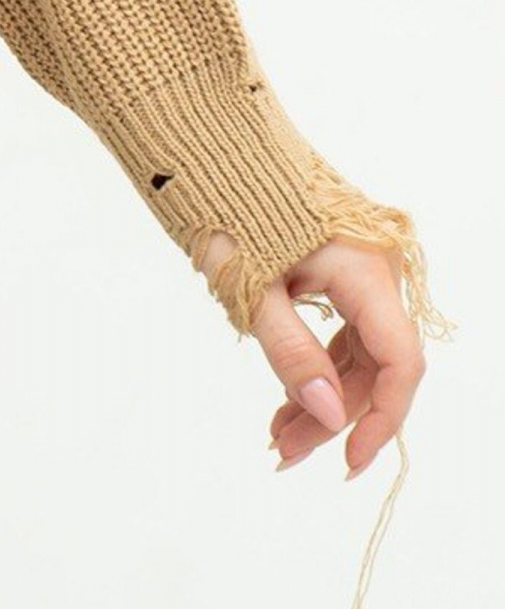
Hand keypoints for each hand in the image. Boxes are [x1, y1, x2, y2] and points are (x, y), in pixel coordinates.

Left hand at [194, 229, 427, 478]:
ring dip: (322, 394)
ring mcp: (361, 266)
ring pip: (357, 349)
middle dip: (332, 414)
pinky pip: (342, 327)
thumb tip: (330, 417)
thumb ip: (293, 353)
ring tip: (277, 436)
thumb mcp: (253, 288)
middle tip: (282, 452)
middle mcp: (376, 268)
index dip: (381, 419)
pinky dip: (316, 362)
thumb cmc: (225, 205)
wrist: (209, 145)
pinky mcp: (340, 267)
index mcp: (365, 268)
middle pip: (373, 362)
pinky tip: (287, 398)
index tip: (347, 463)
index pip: (399, 361)